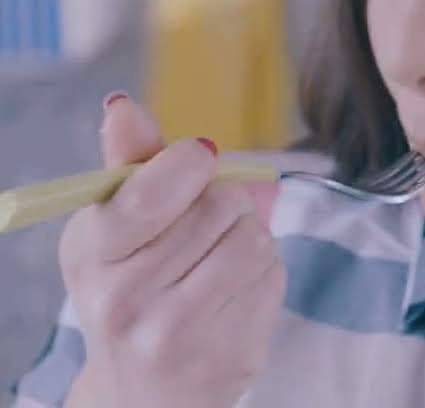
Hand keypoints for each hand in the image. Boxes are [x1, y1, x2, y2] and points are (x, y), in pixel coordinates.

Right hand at [57, 93, 284, 407]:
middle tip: (207, 221)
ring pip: (253, 239)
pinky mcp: (228, 355)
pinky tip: (233, 291)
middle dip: (225, 200)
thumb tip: (123, 105)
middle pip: (219, 206)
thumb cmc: (132, 287)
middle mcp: (125, 300)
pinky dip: (264, 272)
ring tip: (219, 255)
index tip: (200, 156)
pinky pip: (273, 277)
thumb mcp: (114, 228)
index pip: (149, 193)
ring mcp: (177, 334)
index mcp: (90, 256)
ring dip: (250, 234)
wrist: (142, 391)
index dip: (189, 163)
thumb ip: (129, 165)